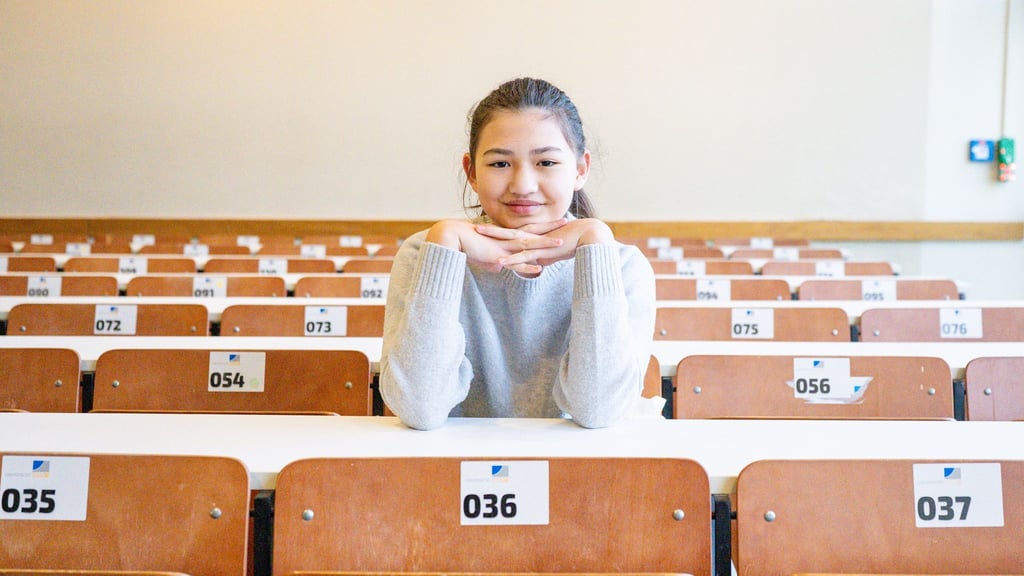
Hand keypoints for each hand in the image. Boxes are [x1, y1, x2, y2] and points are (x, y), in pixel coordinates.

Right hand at [426, 219, 566, 273]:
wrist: (450, 237)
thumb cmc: (465, 245)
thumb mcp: (483, 255)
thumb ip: (493, 261)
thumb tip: (498, 268)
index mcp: (506, 237)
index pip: (529, 229)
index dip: (543, 226)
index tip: (557, 221)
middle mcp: (508, 239)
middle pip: (533, 232)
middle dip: (551, 228)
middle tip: (567, 221)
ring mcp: (503, 247)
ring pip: (528, 245)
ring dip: (545, 244)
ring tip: (561, 243)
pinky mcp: (497, 256)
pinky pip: (515, 262)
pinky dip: (528, 267)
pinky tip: (539, 269)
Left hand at [477, 218, 614, 270]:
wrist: (589, 235)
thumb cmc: (576, 241)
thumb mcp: (555, 251)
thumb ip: (545, 257)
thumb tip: (538, 264)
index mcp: (535, 235)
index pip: (513, 232)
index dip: (499, 231)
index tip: (486, 229)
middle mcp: (533, 236)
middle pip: (508, 232)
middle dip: (491, 230)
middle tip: (475, 227)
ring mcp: (537, 243)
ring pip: (511, 241)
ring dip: (494, 239)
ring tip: (478, 236)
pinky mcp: (543, 252)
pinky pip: (524, 257)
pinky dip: (511, 261)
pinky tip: (499, 263)